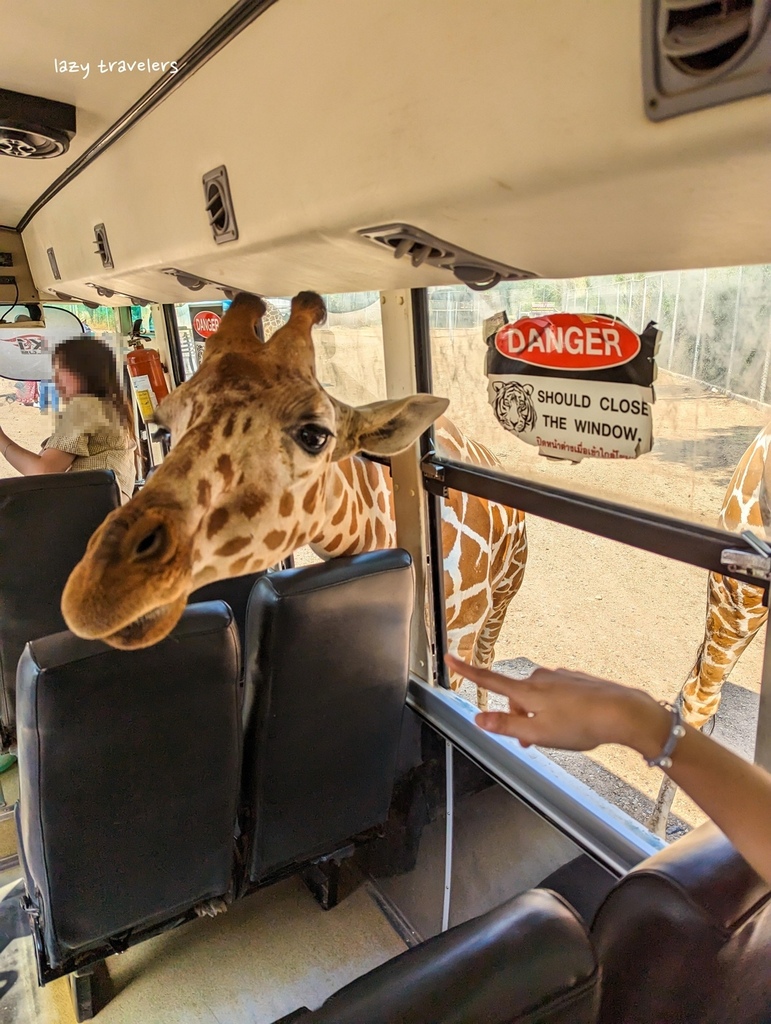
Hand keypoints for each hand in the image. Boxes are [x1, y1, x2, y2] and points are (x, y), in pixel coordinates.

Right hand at [445, 654, 669, 757]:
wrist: (622, 712)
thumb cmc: (580, 725)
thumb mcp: (538, 733)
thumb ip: (506, 726)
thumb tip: (477, 719)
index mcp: (526, 691)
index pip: (489, 680)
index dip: (467, 671)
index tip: (450, 657)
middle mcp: (540, 678)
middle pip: (516, 698)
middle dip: (518, 718)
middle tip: (532, 742)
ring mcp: (559, 677)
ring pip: (537, 698)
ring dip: (538, 716)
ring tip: (558, 736)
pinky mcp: (575, 680)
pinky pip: (556, 695)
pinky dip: (556, 710)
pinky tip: (573, 723)